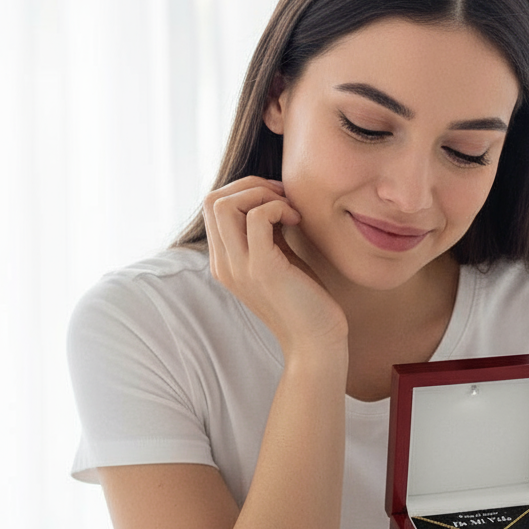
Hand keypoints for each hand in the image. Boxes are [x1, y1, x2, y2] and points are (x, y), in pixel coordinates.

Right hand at [203, 177, 346, 353]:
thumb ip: (265, 233)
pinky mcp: (262, 269)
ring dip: (262, 194)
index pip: (213, 207)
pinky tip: (297, 221)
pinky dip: (278, 207)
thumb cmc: (304, 299)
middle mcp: (224, 264)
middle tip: (284, 198)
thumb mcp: (278, 258)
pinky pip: (257, 217)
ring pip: (224, 204)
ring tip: (290, 210)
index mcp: (224, 261)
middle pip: (212, 200)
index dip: (245, 191)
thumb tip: (268, 196)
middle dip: (251, 186)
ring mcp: (239, 267)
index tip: (278, 199)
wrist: (315, 342)